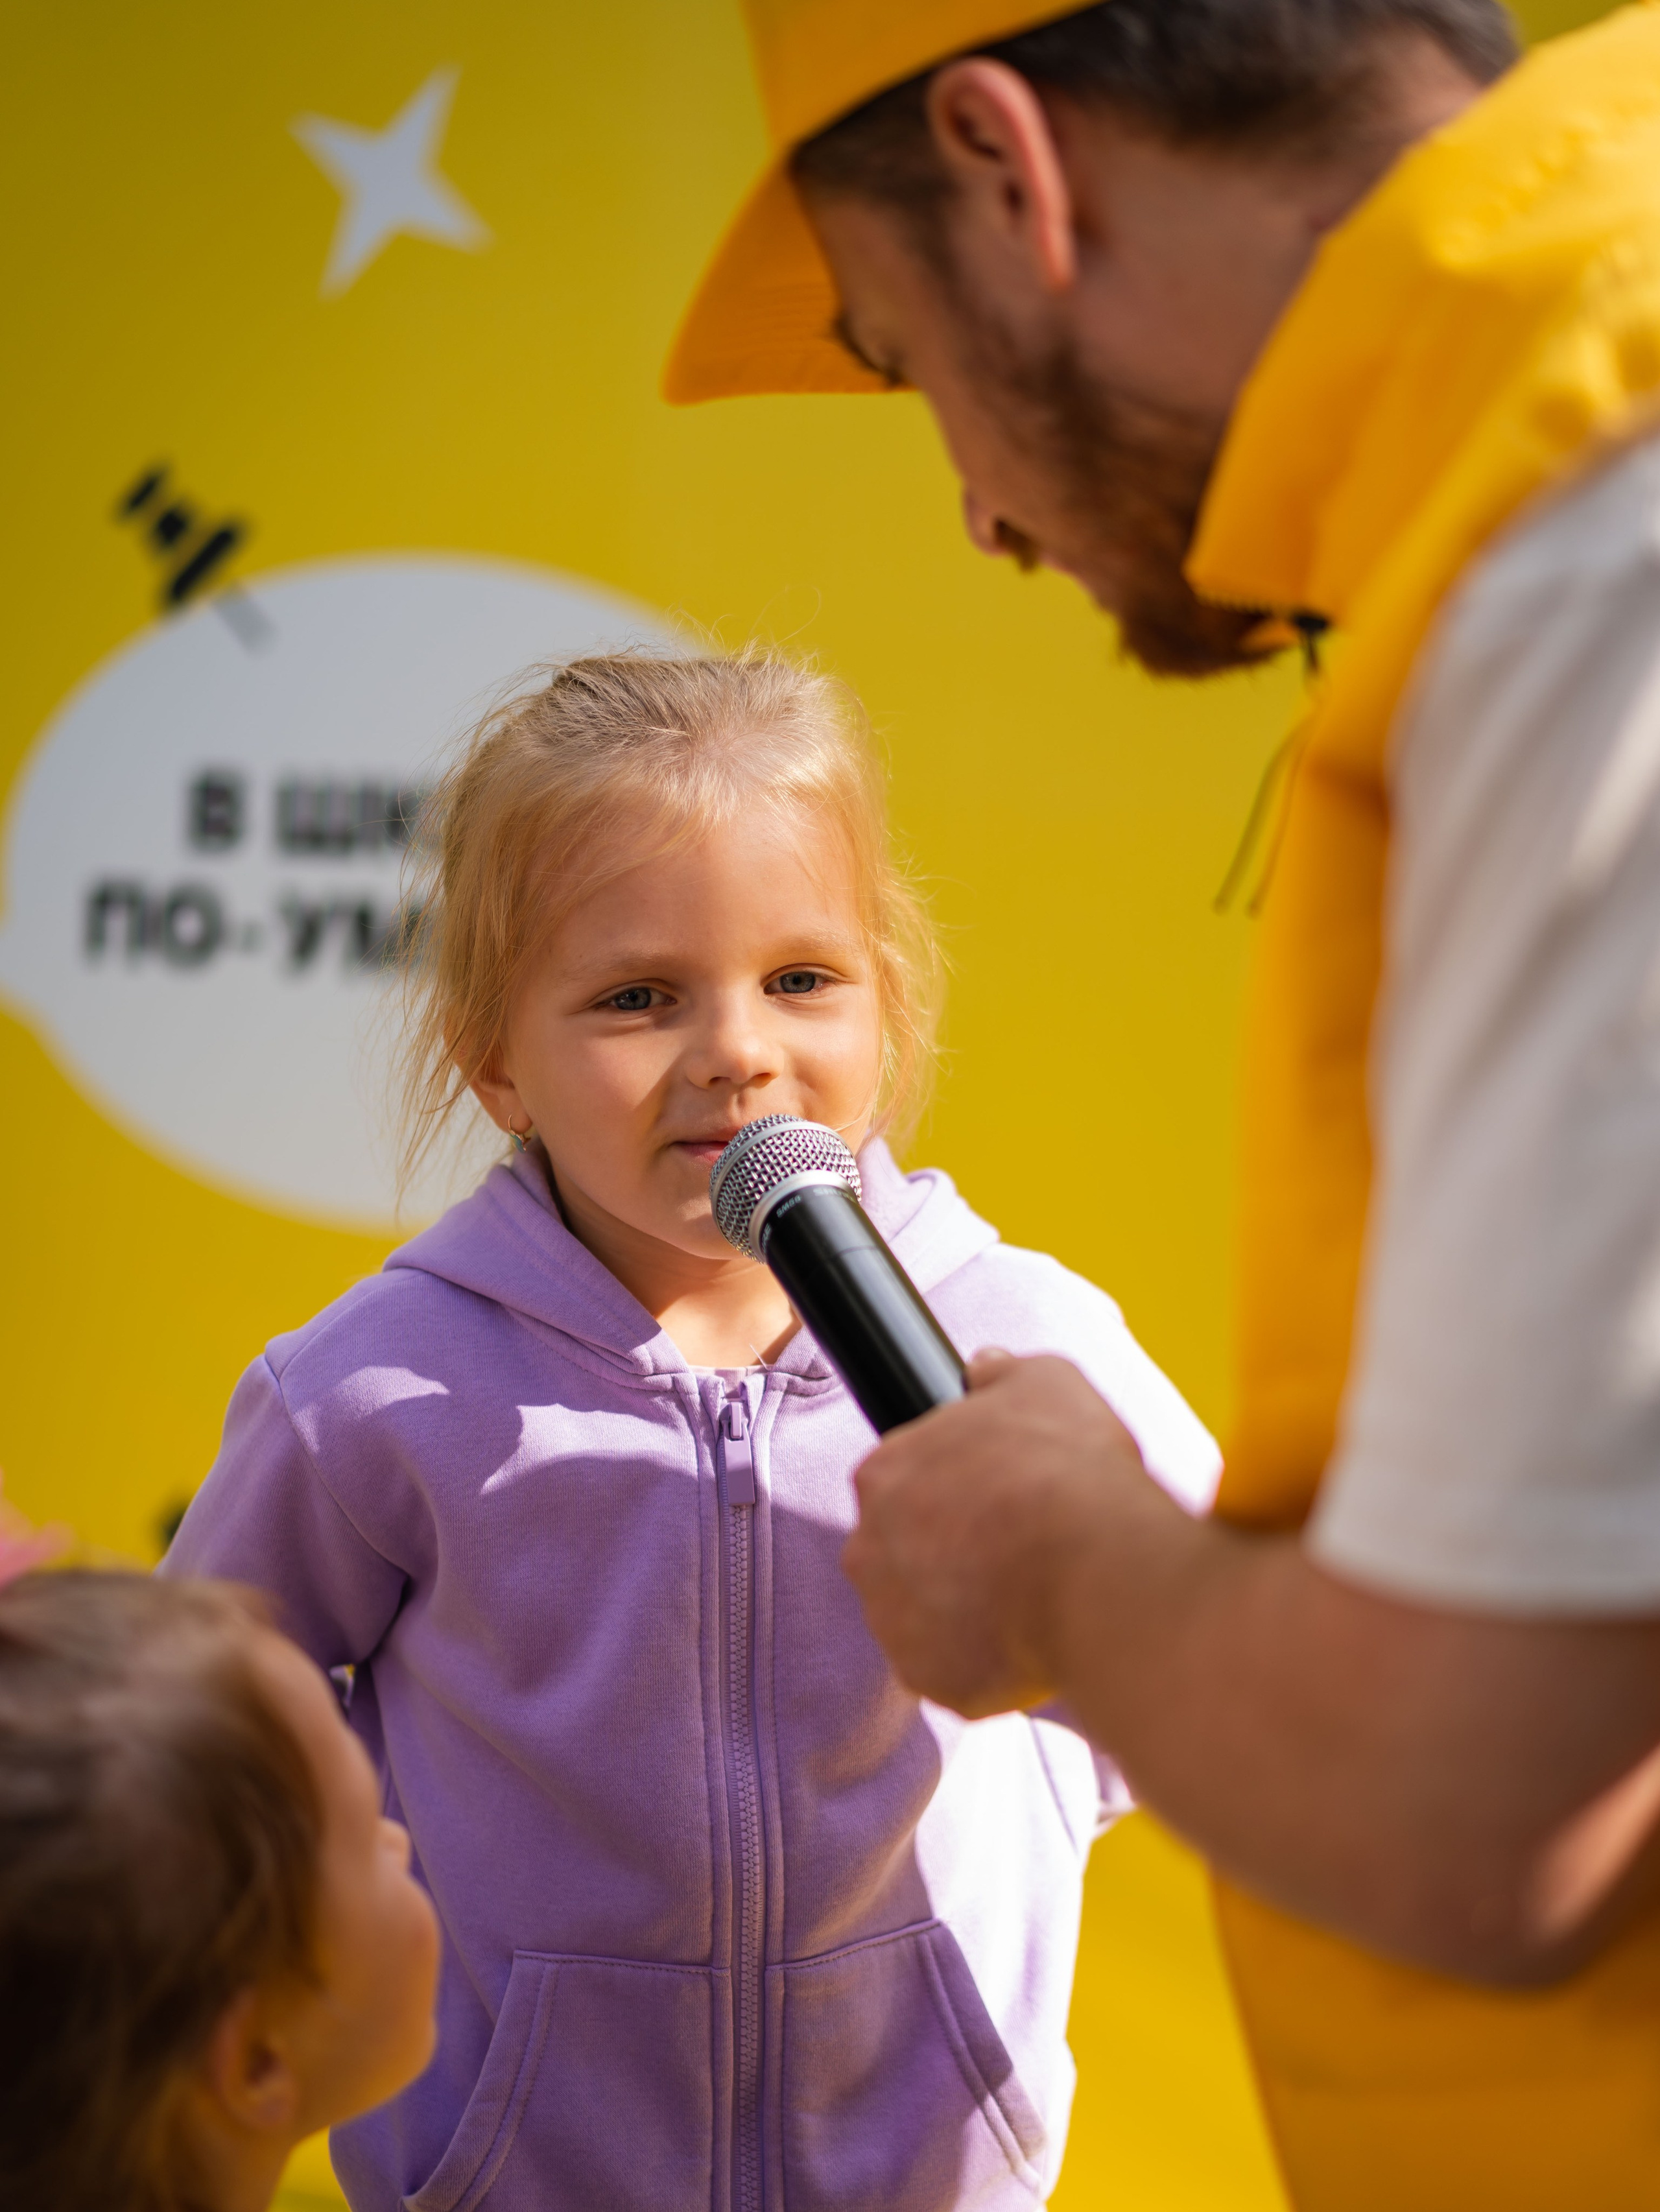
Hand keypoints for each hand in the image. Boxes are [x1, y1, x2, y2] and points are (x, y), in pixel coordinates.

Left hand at [844, 1350, 1148, 1717]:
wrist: (1094, 1568)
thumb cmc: (1066, 1470)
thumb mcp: (1045, 1382)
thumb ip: (1001, 1375)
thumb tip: (984, 1370)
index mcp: (884, 1473)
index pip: (902, 1479)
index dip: (952, 1488)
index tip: (995, 1498)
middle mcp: (868, 1551)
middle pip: (903, 1551)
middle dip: (949, 1553)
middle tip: (1016, 1549)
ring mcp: (895, 1623)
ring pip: (924, 1617)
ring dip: (965, 1610)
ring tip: (1033, 1596)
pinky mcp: (931, 1681)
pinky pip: (955, 1672)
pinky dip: (988, 1663)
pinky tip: (1035, 1639)